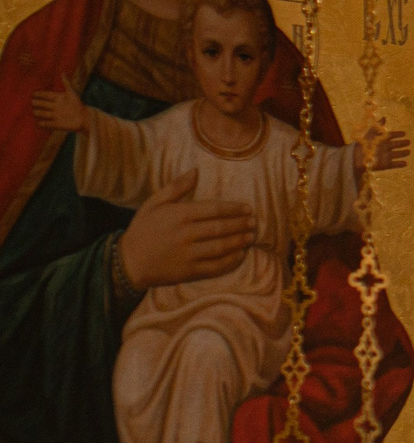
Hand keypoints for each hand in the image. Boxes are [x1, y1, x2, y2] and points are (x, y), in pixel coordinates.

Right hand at [33, 75, 86, 133]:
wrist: (86, 118)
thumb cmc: (79, 104)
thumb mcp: (73, 93)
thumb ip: (67, 83)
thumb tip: (63, 72)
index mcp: (56, 98)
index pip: (44, 95)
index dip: (38, 94)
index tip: (33, 94)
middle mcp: (54, 106)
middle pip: (41, 104)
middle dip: (36, 103)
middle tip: (33, 102)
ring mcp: (55, 115)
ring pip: (42, 113)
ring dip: (37, 113)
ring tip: (34, 112)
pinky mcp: (57, 124)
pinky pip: (47, 124)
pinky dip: (43, 124)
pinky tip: (38, 123)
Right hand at [121, 171, 254, 288]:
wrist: (130, 261)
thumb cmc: (143, 229)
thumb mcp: (154, 203)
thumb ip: (176, 187)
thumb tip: (195, 171)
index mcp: (178, 215)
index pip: (213, 210)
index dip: (233, 209)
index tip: (247, 208)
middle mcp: (186, 234)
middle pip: (221, 228)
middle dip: (240, 224)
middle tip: (254, 222)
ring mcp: (189, 254)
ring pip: (222, 247)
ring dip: (239, 241)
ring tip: (251, 236)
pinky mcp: (191, 271)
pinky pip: (217, 266)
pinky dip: (232, 261)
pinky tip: (241, 255)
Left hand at [357, 120, 409, 173]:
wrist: (357, 157)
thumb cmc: (363, 144)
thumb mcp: (370, 133)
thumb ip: (378, 127)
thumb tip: (384, 118)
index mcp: (381, 139)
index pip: (391, 135)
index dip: (398, 134)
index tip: (404, 133)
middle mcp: (385, 148)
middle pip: (396, 145)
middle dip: (402, 143)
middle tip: (408, 142)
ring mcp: (386, 156)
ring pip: (397, 154)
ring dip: (403, 153)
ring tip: (408, 152)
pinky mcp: (385, 165)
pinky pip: (394, 165)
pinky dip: (400, 164)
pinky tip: (405, 163)